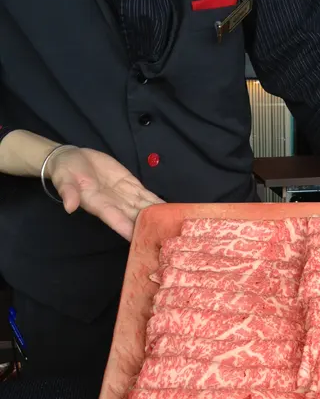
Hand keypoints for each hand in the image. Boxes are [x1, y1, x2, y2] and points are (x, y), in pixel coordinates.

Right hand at [46, 146, 163, 240]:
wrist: (73, 159)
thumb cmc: (66, 172)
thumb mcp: (64, 180)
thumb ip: (69, 193)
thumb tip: (69, 206)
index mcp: (100, 205)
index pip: (117, 220)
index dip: (130, 229)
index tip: (143, 238)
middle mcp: (116, 205)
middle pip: (136, 218)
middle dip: (151, 228)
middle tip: (168, 238)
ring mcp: (126, 196)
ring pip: (145, 208)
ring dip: (159, 217)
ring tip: (176, 226)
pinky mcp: (132, 185)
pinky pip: (147, 196)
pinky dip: (159, 203)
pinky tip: (172, 210)